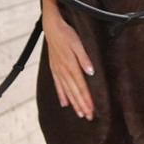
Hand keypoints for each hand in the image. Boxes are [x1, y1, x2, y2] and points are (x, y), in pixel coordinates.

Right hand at [42, 1, 95, 119]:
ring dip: (74, 103)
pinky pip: (58, 84)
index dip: (87, 100)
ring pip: (67, 91)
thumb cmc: (66, 33)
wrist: (51, 26)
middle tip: (89, 116)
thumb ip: (84, 58)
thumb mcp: (78, 43)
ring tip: (80, 113)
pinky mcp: (54, 68)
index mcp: (71, 66)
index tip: (92, 111)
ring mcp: (58, 70)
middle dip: (82, 105)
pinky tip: (65, 103)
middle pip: (75, 92)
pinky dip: (62, 95)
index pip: (81, 87)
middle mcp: (64, 71)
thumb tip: (91, 72)